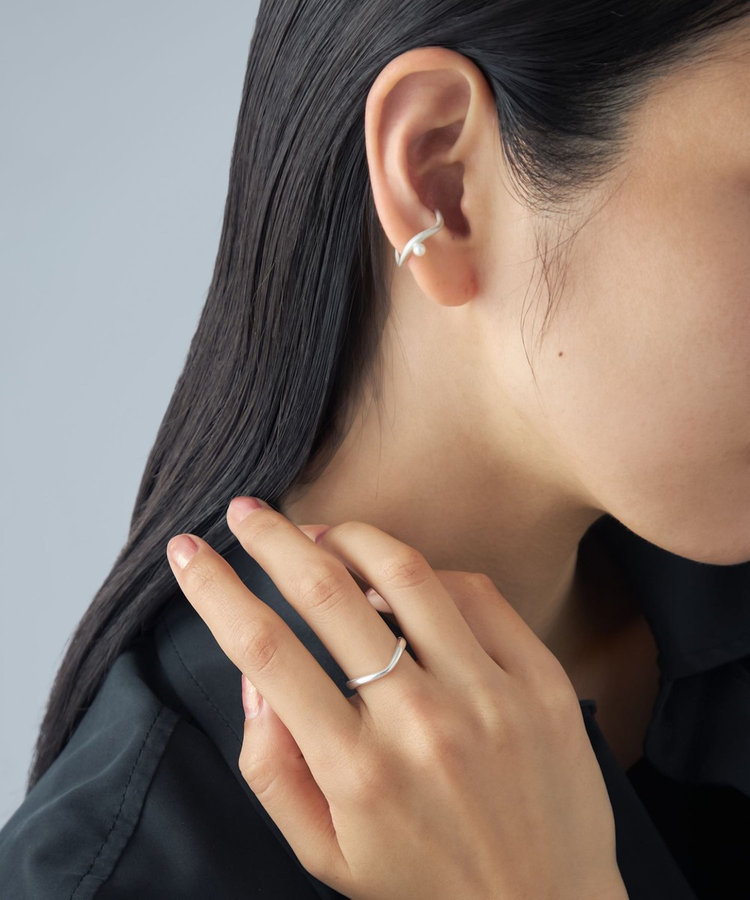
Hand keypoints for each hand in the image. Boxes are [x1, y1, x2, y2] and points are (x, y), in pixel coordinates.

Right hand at [166, 498, 627, 899]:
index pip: (263, 650)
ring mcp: (489, 696)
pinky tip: (407, 581)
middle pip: (325, 591)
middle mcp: (420, 723)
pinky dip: (430, 573)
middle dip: (272, 537)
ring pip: (405, 573)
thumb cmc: (427, 885)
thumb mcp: (326, 853)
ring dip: (351, 537)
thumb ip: (273, 768)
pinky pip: (477, 592)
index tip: (187, 552)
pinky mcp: (541, 681)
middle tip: (247, 511)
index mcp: (356, 770)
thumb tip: (252, 673)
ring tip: (324, 534)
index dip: (213, 589)